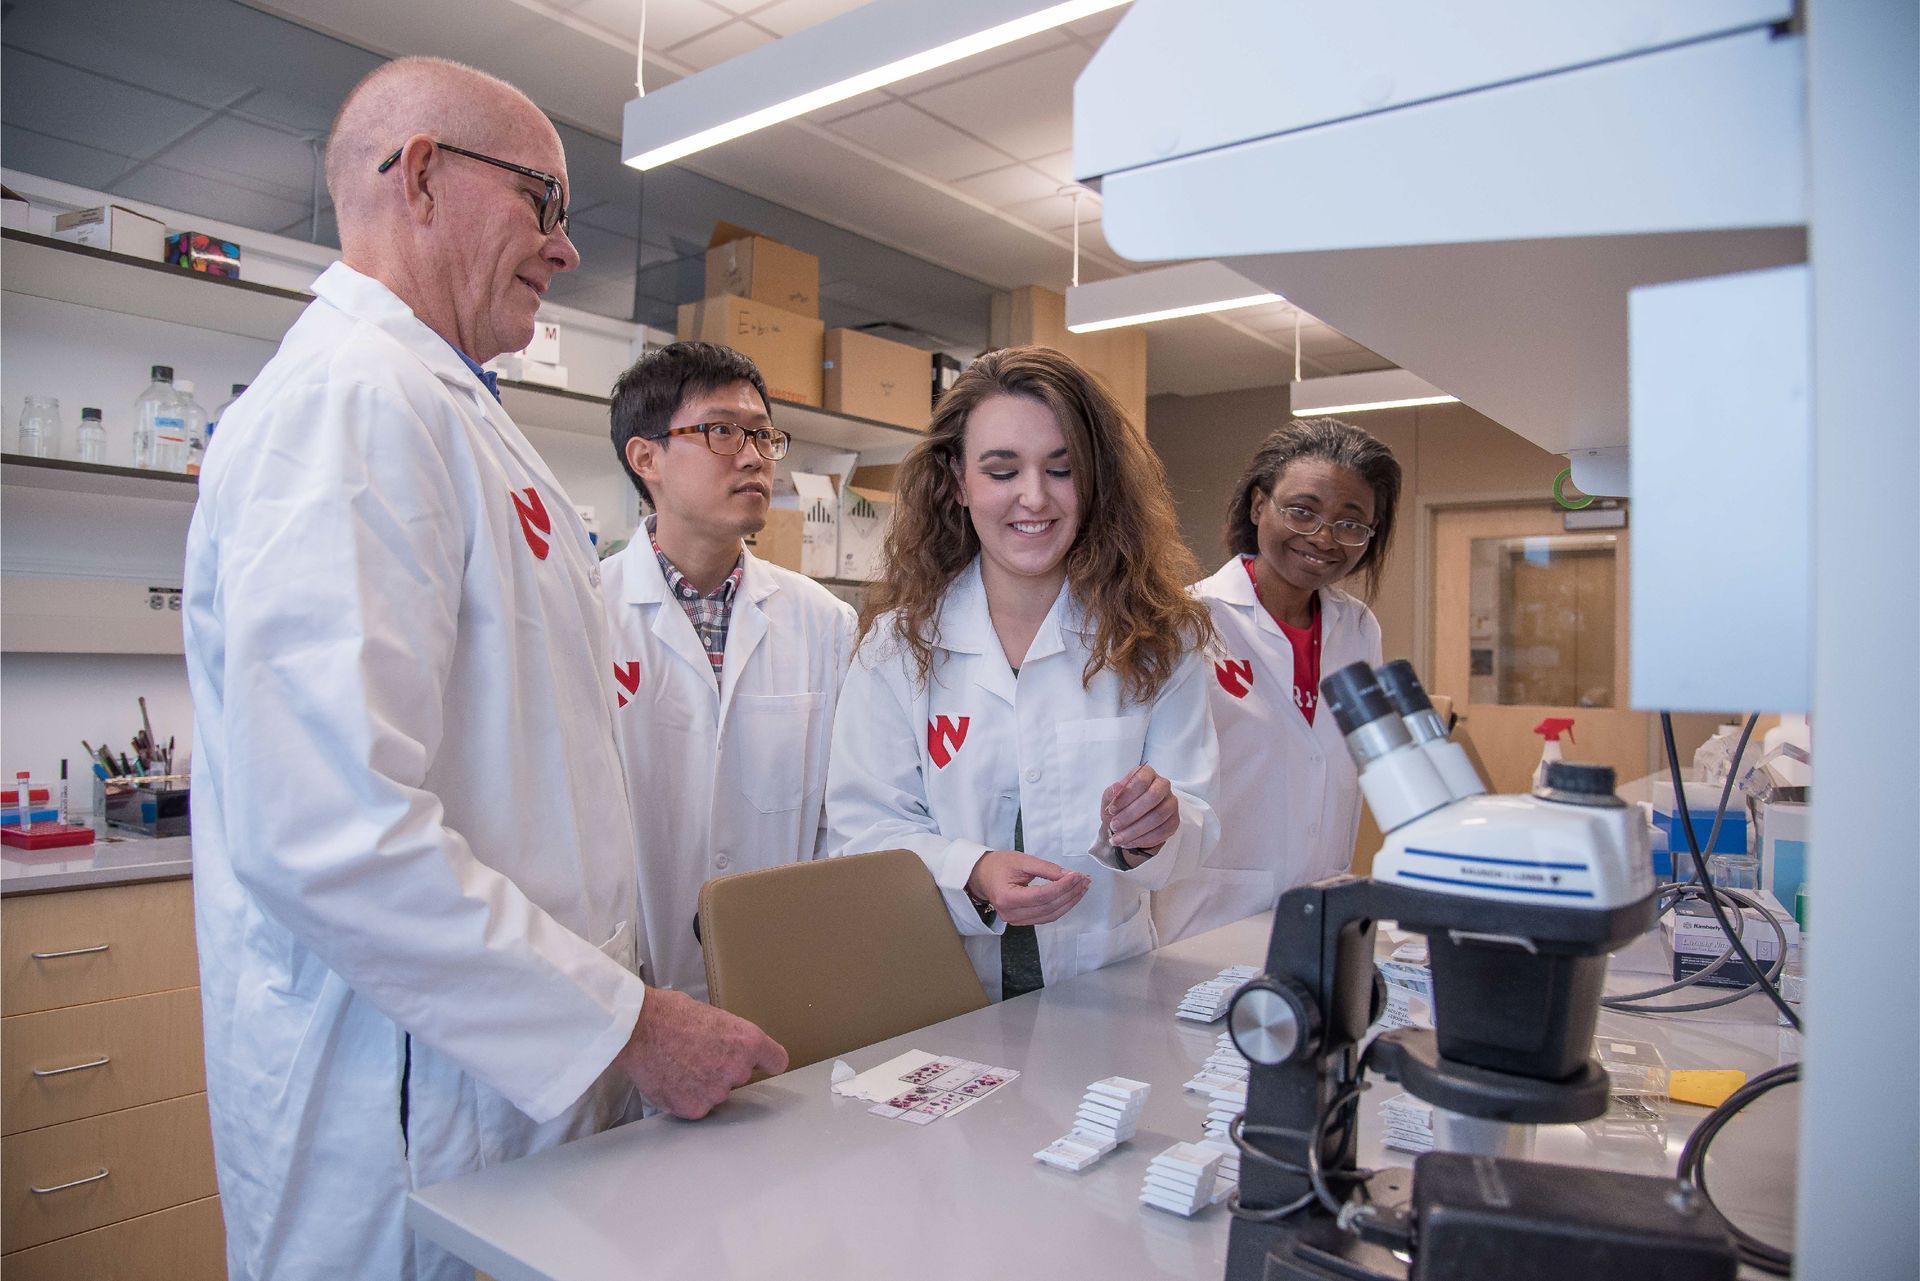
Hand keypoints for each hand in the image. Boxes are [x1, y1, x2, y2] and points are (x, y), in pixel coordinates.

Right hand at [613, 986, 788, 1118]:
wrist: (636, 1029)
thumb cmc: (669, 1014)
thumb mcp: (714, 1016)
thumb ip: (730, 1038)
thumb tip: (731, 1048)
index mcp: (748, 1041)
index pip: (776, 1061)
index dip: (765, 1061)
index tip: (761, 1063)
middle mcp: (737, 1069)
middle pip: (741, 1076)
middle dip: (725, 1069)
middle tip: (699, 1054)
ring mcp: (716, 1092)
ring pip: (718, 1092)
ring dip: (704, 1084)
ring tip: (680, 1064)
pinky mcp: (694, 1108)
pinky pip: (697, 1106)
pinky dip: (686, 1097)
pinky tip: (672, 1078)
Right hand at [966, 849, 1090, 925]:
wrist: (981, 876)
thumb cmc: (998, 865)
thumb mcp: (1022, 860)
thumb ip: (1046, 868)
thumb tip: (1069, 875)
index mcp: (1007, 897)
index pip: (1043, 895)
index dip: (1063, 886)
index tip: (1077, 875)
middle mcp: (1011, 914)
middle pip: (1049, 907)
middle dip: (1070, 893)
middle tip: (1084, 880)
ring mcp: (1016, 920)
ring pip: (1051, 915)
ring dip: (1069, 902)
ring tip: (1082, 887)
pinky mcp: (1022, 921)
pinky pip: (1046, 917)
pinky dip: (1061, 907)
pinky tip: (1071, 896)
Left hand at [1102, 765, 1178, 854]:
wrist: (1130, 824)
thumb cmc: (1120, 807)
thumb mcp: (1110, 800)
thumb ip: (1111, 793)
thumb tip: (1116, 788)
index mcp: (1147, 774)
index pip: (1141, 780)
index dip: (1125, 796)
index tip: (1111, 810)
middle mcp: (1163, 785)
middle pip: (1153, 797)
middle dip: (1131, 814)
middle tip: (1114, 826)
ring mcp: (1171, 803)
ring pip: (1158, 816)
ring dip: (1135, 830)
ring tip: (1118, 839)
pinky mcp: (1174, 821)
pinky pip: (1162, 831)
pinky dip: (1143, 839)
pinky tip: (1129, 842)